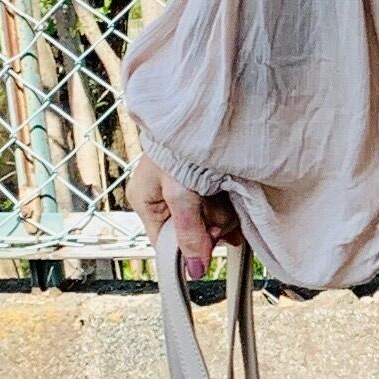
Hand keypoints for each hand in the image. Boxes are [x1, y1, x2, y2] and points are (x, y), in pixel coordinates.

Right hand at [127, 149, 237, 284]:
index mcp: (146, 202)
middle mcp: (164, 198)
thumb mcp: (180, 192)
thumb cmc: (180, 146)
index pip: (165, 244)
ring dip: (223, 214)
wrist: (203, 108)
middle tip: (219, 209)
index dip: (188, 248)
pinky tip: (232, 191)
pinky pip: (219, 206)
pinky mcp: (206, 183)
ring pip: (208, 221)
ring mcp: (186, 191)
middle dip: (210, 226)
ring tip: (224, 192)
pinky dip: (230, 202)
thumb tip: (194, 270)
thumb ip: (188, 231)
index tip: (208, 242)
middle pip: (191, 234)